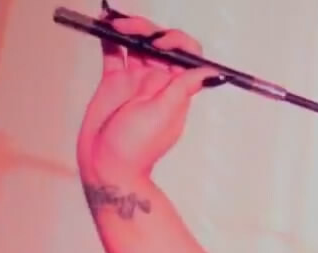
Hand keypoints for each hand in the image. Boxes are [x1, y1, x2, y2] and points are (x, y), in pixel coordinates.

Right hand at [76, 12, 220, 179]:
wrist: (106, 164)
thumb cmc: (136, 146)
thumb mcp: (163, 115)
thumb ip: (183, 88)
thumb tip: (213, 72)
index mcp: (175, 89)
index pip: (186, 55)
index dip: (176, 42)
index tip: (159, 43)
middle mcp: (157, 81)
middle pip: (159, 44)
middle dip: (147, 30)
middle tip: (129, 29)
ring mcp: (135, 80)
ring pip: (137, 44)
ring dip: (129, 29)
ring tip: (114, 22)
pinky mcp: (113, 82)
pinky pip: (114, 52)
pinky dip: (110, 38)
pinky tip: (104, 25)